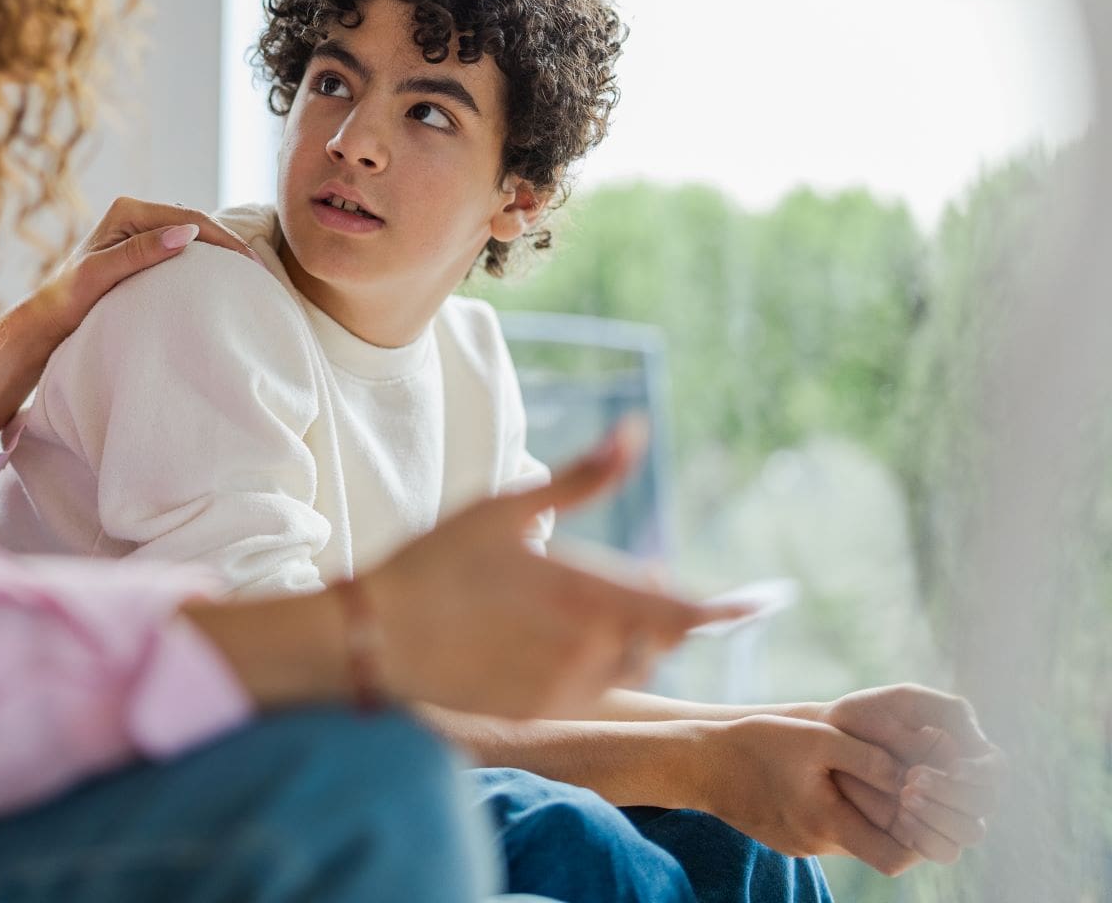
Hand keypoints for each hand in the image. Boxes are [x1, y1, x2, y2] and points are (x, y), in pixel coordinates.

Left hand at [0, 198, 261, 440]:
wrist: (46, 321)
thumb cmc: (66, 300)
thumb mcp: (101, 275)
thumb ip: (140, 252)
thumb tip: (186, 233)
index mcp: (126, 211)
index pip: (188, 218)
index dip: (223, 239)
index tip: (249, 264)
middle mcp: (133, 215)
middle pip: (194, 223)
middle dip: (228, 244)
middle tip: (259, 271)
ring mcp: (138, 233)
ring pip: (191, 236)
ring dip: (218, 253)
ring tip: (248, 276)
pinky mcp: (140, 251)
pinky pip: (181, 251)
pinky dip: (203, 263)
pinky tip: (221, 280)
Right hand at [367, 421, 744, 719]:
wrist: (377, 637)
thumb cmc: (437, 561)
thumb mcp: (506, 505)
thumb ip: (585, 476)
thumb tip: (638, 429)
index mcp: (583, 593)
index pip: (682, 611)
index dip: (727, 609)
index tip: (762, 602)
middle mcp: (585, 647)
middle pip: (659, 638)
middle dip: (663, 609)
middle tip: (645, 577)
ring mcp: (564, 686)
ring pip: (631, 665)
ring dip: (633, 637)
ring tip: (595, 606)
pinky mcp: (541, 711)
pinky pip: (595, 689)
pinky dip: (598, 663)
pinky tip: (559, 639)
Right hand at [700, 714, 918, 874]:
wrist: (696, 763)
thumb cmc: (754, 744)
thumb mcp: (815, 737)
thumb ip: (867, 756)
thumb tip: (912, 776)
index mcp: (827, 824)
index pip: (897, 856)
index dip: (920, 832)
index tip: (917, 795)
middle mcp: (817, 845)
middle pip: (879, 849)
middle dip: (898, 820)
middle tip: (901, 784)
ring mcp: (800, 845)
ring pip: (853, 839)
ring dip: (866, 812)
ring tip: (863, 774)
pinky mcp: (787, 837)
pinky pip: (828, 831)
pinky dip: (838, 811)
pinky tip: (827, 780)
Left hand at [812, 684, 1001, 863]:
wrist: (826, 742)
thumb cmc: (866, 716)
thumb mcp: (902, 702)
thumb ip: (944, 713)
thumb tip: (971, 749)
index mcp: (965, 751)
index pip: (996, 770)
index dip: (982, 773)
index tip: (952, 768)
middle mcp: (961, 786)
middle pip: (985, 803)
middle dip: (952, 793)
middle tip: (911, 779)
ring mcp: (944, 813)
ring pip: (970, 831)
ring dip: (942, 817)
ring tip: (904, 796)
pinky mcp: (923, 834)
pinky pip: (945, 851)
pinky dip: (929, 839)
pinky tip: (901, 818)